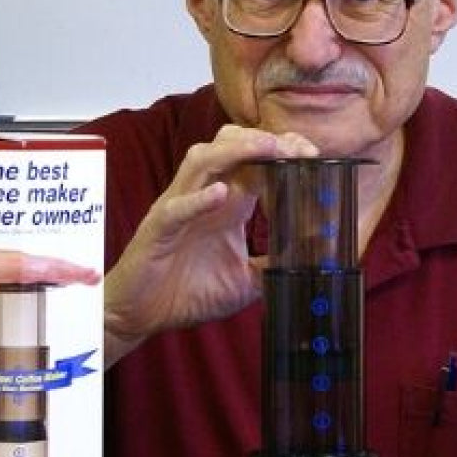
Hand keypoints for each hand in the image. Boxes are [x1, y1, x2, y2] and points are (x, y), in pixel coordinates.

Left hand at [0, 235, 100, 296]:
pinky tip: (35, 287)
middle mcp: (15, 262)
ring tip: (71, 280)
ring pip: (38, 271)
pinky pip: (25, 278)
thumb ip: (19, 269)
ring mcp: (4, 268)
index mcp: (19, 261)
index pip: (55, 266)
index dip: (75, 271)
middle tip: (89, 277)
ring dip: (56, 274)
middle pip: (51, 266)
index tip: (93, 276)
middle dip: (71, 270)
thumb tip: (49, 268)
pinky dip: (38, 280)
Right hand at [102, 124, 317, 361]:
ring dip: (234, 151)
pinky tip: (220, 195)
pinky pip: (176, 207)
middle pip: (228, 145)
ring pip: (202, 160)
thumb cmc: (188, 292)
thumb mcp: (245, 281)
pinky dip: (197, 199)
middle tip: (296, 147)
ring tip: (267, 149)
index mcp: (226, 204)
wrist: (143, 316)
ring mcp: (178, 208)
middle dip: (263, 139)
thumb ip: (274, 267)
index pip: (254, 162)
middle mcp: (202, 196)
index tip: (312, 152)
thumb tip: (313, 264)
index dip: (281, 150)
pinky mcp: (157, 230)